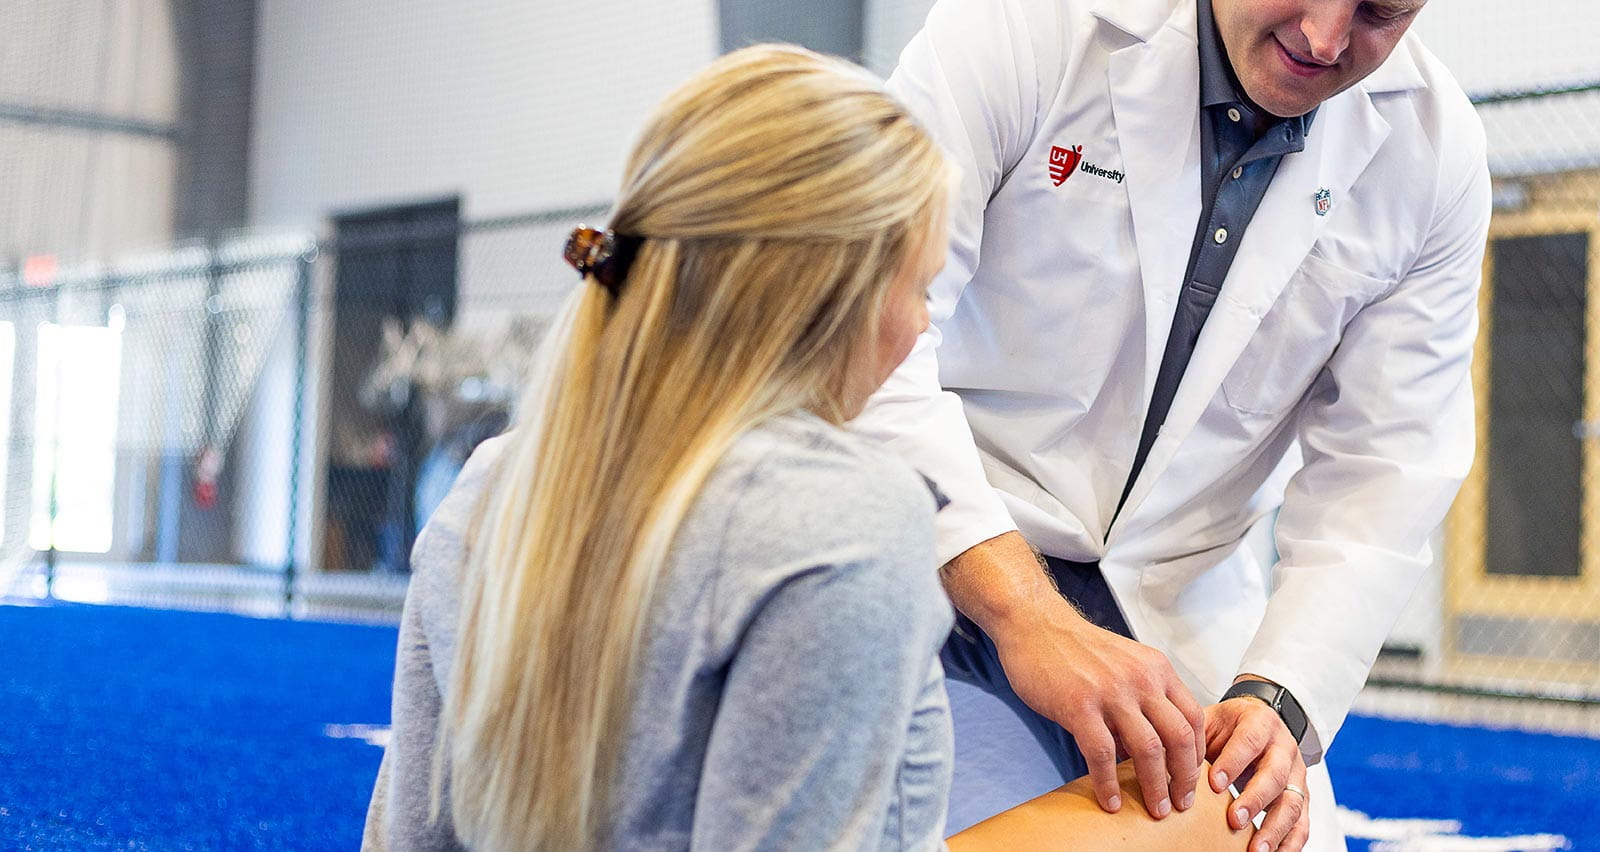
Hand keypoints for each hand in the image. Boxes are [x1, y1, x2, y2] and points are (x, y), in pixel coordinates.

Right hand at [991, 602, 1204, 819]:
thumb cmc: (1075, 646)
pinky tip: (1110, 801)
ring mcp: (1110, 692)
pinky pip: (1102, 755)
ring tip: (1154, 809)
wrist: (1033, 623)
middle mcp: (1140, 679)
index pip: (1192, 717)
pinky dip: (1109, 783)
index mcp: (1155, 669)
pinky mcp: (1078, 706)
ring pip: (1148, 749)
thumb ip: (1142, 695)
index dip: (1196, 754)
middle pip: (1178, 737)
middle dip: (1184, 778)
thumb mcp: (1123, 661)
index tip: (1190, 778)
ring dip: (1154, 786)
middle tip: (1180, 804)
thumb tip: (1145, 745)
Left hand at [1205, 688, 1310, 851]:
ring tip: (1255, 849)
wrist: (1259, 722)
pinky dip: (1291, 842)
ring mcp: (1296, 774)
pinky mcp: (1301, 797)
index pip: (1250, 740)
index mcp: (1260, 722)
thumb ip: (1193, 737)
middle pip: (1275, 774)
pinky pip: (1302, 823)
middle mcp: (1283, 748)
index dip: (1233, 762)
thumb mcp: (1210, 720)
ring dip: (1275, 828)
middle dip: (1255, 799)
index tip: (1214, 784)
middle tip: (1234, 820)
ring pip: (1292, 802)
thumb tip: (1161, 759)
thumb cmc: (1229, 726)